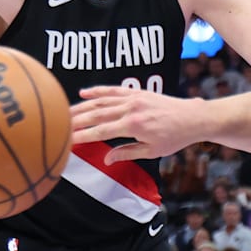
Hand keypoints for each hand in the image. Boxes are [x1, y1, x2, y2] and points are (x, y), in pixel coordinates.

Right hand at [70, 86, 202, 163]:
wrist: (193, 117)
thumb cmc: (175, 137)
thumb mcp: (152, 151)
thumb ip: (127, 153)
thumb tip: (106, 159)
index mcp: (133, 126)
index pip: (100, 132)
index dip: (82, 136)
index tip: (67, 140)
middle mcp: (130, 109)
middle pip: (96, 114)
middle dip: (76, 120)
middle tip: (58, 125)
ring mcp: (133, 98)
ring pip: (101, 101)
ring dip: (82, 106)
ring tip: (65, 112)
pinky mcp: (137, 92)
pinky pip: (113, 90)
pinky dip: (97, 91)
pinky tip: (84, 92)